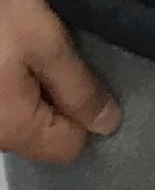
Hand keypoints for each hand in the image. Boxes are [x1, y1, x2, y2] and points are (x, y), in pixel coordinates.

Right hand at [0, 0, 115, 166]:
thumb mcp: (46, 42)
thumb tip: (108, 124)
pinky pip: (1, 104)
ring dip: (30, 88)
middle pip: (41, 135)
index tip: (82, 77)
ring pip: (19, 118)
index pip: (69, 147)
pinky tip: (7, 50)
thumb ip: (79, 88)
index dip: (86, 114)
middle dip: (56, 100)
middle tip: (52, 56)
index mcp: (13, 129)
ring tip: (25, 49)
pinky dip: (9, 82)